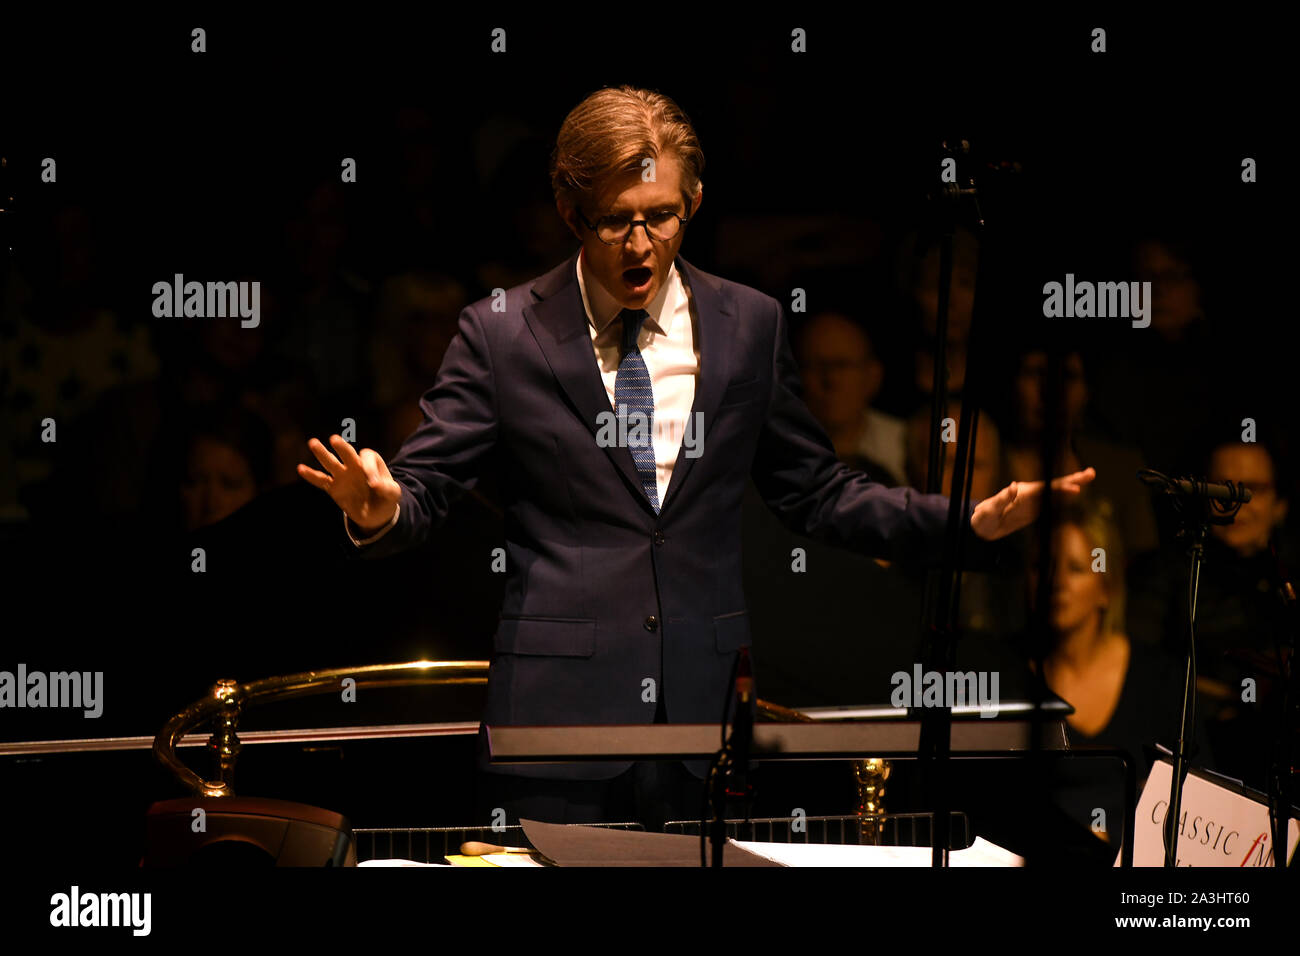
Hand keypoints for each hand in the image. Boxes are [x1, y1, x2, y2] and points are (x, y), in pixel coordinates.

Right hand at [297, 435, 401, 531]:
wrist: (376, 513)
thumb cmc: (386, 498)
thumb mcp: (394, 494)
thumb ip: (388, 489)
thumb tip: (375, 485)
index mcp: (371, 462)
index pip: (367, 458)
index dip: (369, 469)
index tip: (373, 484)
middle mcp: (355, 465)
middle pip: (347, 454)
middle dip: (342, 447)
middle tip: (335, 439)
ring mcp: (343, 476)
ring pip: (331, 463)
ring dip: (322, 453)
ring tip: (313, 443)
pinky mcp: (334, 488)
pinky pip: (321, 480)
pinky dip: (311, 475)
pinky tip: (301, 469)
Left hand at [970, 467, 1095, 540]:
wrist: (982, 526)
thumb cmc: (983, 518)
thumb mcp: (989, 510)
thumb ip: (1001, 499)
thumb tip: (1014, 486)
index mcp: (1022, 493)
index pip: (1045, 488)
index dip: (1060, 488)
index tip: (1075, 488)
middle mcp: (1030, 494)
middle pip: (1054, 486)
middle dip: (1072, 480)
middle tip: (1091, 473)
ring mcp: (1033, 502)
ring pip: (1056, 493)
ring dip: (1072, 487)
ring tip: (1088, 478)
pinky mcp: (1034, 510)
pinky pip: (1052, 503)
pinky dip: (1064, 498)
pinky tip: (1075, 493)